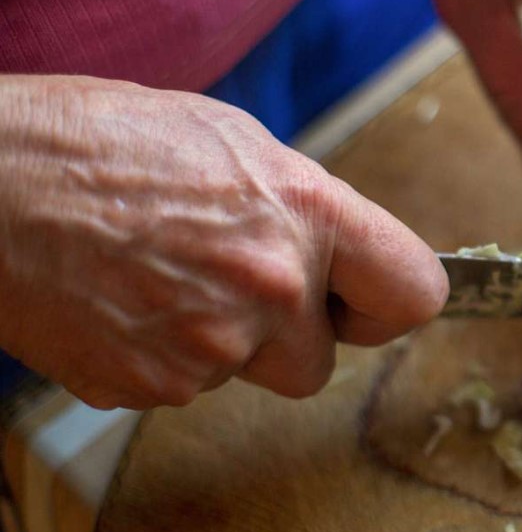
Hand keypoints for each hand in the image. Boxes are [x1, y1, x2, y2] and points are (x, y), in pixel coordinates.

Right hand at [0, 76, 446, 409]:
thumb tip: (339, 254)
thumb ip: (301, 208)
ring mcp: (212, 347)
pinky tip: (122, 301)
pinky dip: (161, 358)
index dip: (389, 303)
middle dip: (284, 336)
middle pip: (320, 362)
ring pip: (248, 375)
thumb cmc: (96, 143)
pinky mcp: (152, 387)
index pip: (415, 292)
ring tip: (158, 277)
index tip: (365, 302)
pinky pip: (183, 389)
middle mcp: (273, 287)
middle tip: (226, 282)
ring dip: (220, 344)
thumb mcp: (229, 142)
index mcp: (306, 212)